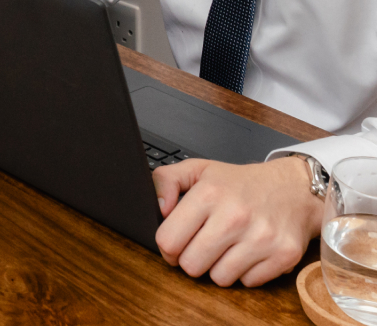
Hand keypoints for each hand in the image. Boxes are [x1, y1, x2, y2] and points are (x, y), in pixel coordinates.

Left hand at [153, 155, 322, 286]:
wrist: (294, 188)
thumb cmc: (241, 183)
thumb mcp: (199, 169)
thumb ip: (166, 180)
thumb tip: (158, 208)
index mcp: (209, 193)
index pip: (169, 240)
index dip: (167, 248)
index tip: (175, 244)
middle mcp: (234, 215)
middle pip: (191, 265)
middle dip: (193, 259)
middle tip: (202, 245)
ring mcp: (261, 237)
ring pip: (219, 278)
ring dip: (220, 267)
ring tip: (228, 246)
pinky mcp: (283, 255)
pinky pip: (248, 282)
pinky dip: (246, 272)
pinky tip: (249, 251)